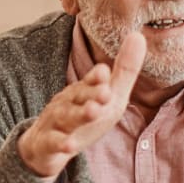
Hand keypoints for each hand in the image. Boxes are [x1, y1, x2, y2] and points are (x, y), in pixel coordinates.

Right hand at [17, 34, 147, 180]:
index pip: (90, 81)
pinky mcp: (48, 144)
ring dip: (79, 114)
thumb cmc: (84, 116)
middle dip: (91, 93)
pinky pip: (54, 143)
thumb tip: (139, 36)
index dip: (96, 78)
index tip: (104, 71)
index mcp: (83, 90)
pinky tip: (70, 146)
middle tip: (106, 92)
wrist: (44, 146)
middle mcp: (68, 102)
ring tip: (93, 112)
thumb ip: (124, 71)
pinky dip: (61, 144)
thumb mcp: (109, 95)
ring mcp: (56, 122)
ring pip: (67, 117)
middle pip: (79, 96)